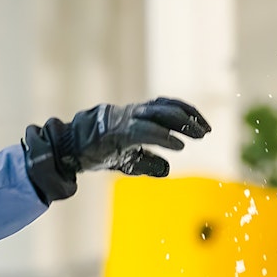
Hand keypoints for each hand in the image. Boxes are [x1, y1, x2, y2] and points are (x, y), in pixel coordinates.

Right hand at [22, 97, 210, 202]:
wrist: (70, 148)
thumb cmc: (98, 151)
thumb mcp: (128, 160)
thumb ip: (148, 162)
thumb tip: (167, 169)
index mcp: (136, 115)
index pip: (167, 107)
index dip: (187, 113)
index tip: (204, 126)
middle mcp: (133, 113)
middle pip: (167, 108)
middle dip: (190, 117)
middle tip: (206, 130)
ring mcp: (125, 120)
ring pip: (159, 114)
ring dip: (182, 124)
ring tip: (198, 135)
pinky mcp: (118, 132)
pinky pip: (144, 132)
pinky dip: (163, 137)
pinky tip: (177, 146)